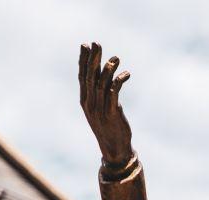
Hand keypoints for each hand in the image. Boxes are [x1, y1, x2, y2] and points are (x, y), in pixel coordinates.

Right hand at [79, 42, 133, 166]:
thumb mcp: (101, 107)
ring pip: (101, 84)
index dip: (83, 61)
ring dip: (108, 69)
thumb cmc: (108, 126)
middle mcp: (90, 104)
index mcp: (85, 101)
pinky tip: (126, 74)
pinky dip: (119, 81)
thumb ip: (100, 90)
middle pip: (90, 77)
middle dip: (93, 59)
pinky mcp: (112, 114)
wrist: (114, 148)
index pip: (82, 77)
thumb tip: (104, 71)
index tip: (85, 45)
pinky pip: (113, 94)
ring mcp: (100, 109)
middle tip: (96, 43)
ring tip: (116, 58)